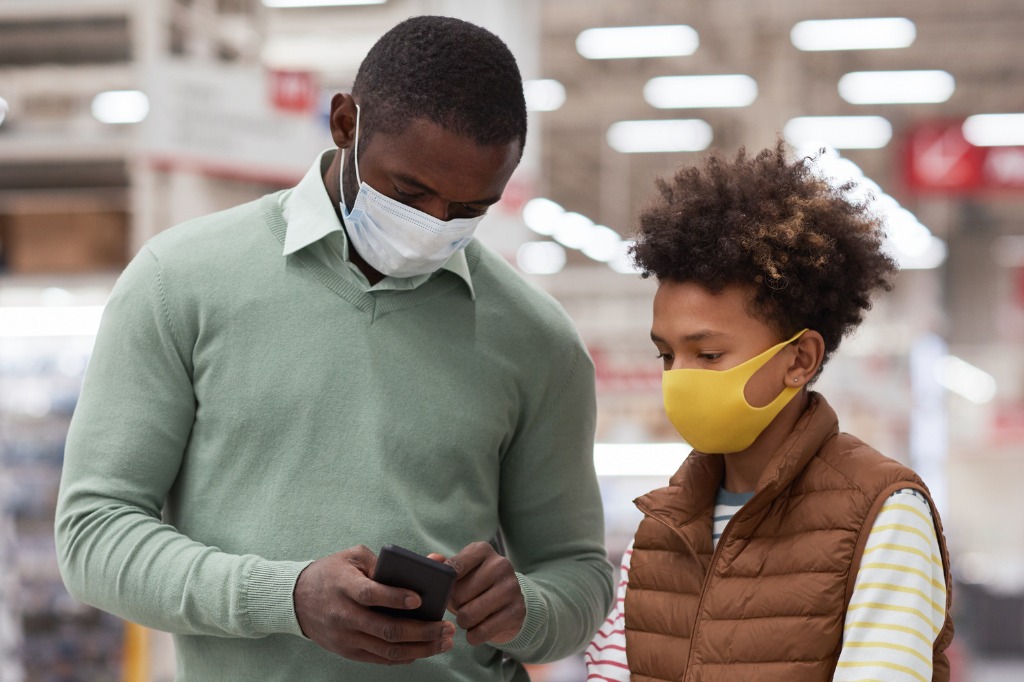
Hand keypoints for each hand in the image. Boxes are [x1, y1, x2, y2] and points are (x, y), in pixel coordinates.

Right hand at [293, 545, 454, 663]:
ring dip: (421, 648)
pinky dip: (405, 657)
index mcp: (344, 586)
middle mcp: (344, 615)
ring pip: (388, 650)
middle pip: (386, 629)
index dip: (395, 598)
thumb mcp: (353, 557)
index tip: (419, 599)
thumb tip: (430, 563)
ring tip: (444, 641)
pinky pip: (381, 659)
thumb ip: (387, 561)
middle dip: (422, 631)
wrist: (296, 600)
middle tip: (447, 626)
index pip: (370, 594)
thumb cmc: (332, 573)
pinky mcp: (348, 652)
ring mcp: (346, 638)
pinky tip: (424, 650)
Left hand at [430, 541, 525, 645]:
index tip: (444, 590)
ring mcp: (512, 587)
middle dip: (455, 605)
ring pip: (469, 614)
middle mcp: (500, 564)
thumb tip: (432, 560)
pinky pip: (482, 631)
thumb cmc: (475, 585)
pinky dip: (474, 636)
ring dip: (463, 622)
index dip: (445, 584)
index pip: (454, 567)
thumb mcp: (460, 573)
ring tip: (468, 617)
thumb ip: (443, 567)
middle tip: (461, 605)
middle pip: (459, 594)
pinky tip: (477, 630)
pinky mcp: (517, 610)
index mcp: (482, 550)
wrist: (507, 603)